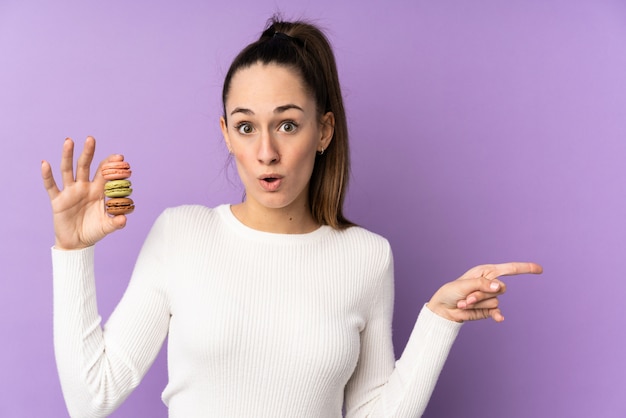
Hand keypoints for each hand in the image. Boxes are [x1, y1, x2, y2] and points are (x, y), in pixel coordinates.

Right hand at [42, 136, 128, 249]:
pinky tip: (45, 164)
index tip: (120, 157)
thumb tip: (124, 219)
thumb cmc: (94, 231)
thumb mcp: (106, 227)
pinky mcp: (58, 200)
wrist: (77, 243)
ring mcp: (70, 192)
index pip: (105, 174)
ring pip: (68, 170)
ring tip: (69, 141)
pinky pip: (51, 186)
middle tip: (91, 139)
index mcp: (99, 191)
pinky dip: (47, 175)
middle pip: (86, 166)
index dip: (111, 165)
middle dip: (88, 152)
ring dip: (67, 156)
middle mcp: (84, 187)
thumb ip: (115, 223)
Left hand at [427, 262, 542, 322]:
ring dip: (478, 303)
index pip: (509, 269)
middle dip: (482, 294)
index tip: (540, 269)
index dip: (525, 268)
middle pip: (499, 289)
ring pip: (494, 301)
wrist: (443, 308)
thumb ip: (483, 284)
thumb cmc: (451, 291)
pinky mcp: (488, 310)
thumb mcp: (465, 284)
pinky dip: (496, 315)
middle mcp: (490, 283)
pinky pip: (497, 311)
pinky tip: (499, 318)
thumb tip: (500, 286)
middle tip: (466, 297)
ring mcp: (490, 297)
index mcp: (485, 272)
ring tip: (464, 303)